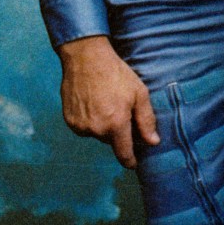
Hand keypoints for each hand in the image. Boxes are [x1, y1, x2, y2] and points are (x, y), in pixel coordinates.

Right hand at [58, 36, 158, 167]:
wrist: (86, 60)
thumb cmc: (117, 74)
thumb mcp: (139, 94)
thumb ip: (146, 120)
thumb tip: (153, 142)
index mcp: (115, 124)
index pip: (123, 153)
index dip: (130, 160)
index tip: (134, 164)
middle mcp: (96, 129)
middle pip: (111, 140)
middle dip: (119, 132)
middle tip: (122, 111)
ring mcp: (80, 126)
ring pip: (98, 134)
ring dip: (104, 126)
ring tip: (107, 103)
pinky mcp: (69, 121)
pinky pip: (85, 128)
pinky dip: (91, 121)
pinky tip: (94, 104)